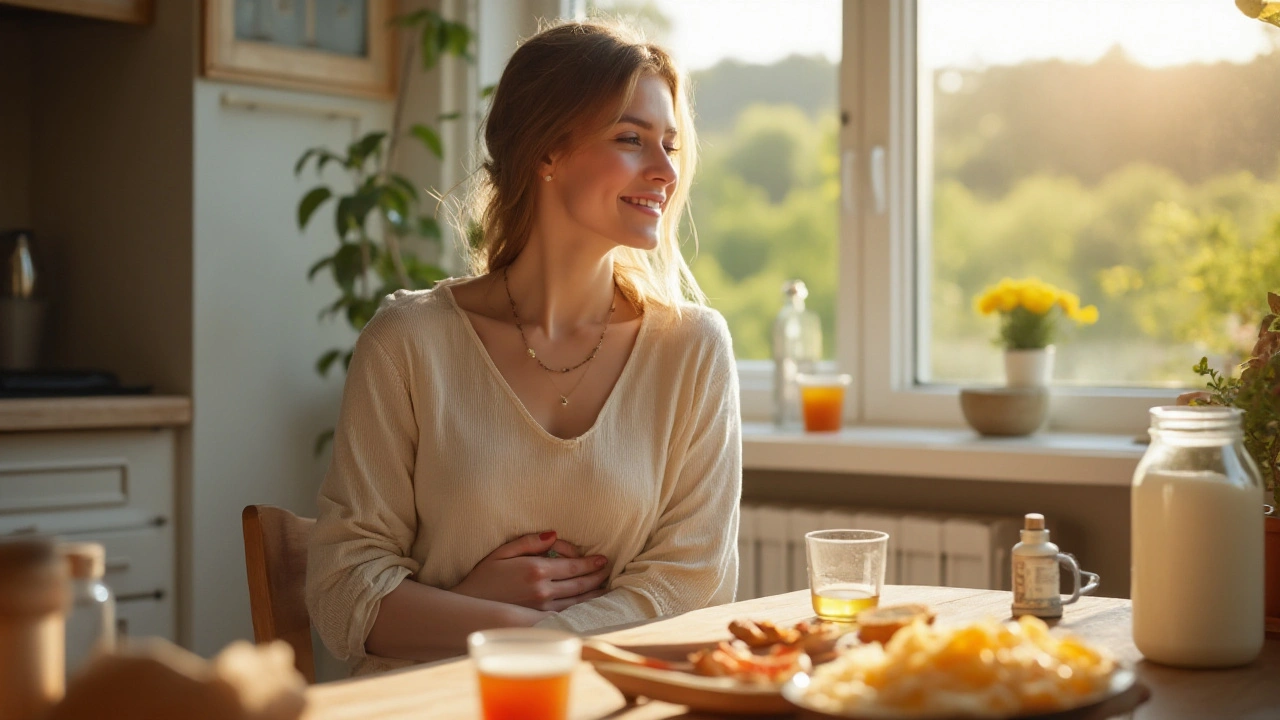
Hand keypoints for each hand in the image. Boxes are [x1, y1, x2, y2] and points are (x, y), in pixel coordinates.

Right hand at [451, 531, 610, 611]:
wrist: (470, 605)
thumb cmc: (485, 576)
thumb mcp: (503, 551)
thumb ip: (529, 542)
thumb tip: (554, 534)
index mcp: (536, 569)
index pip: (573, 567)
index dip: (590, 563)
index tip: (602, 559)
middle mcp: (543, 590)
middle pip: (579, 584)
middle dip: (597, 577)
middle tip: (607, 570)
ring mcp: (542, 608)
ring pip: (577, 601)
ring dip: (594, 594)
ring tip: (605, 587)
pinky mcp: (538, 620)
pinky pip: (566, 614)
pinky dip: (581, 609)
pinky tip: (588, 605)